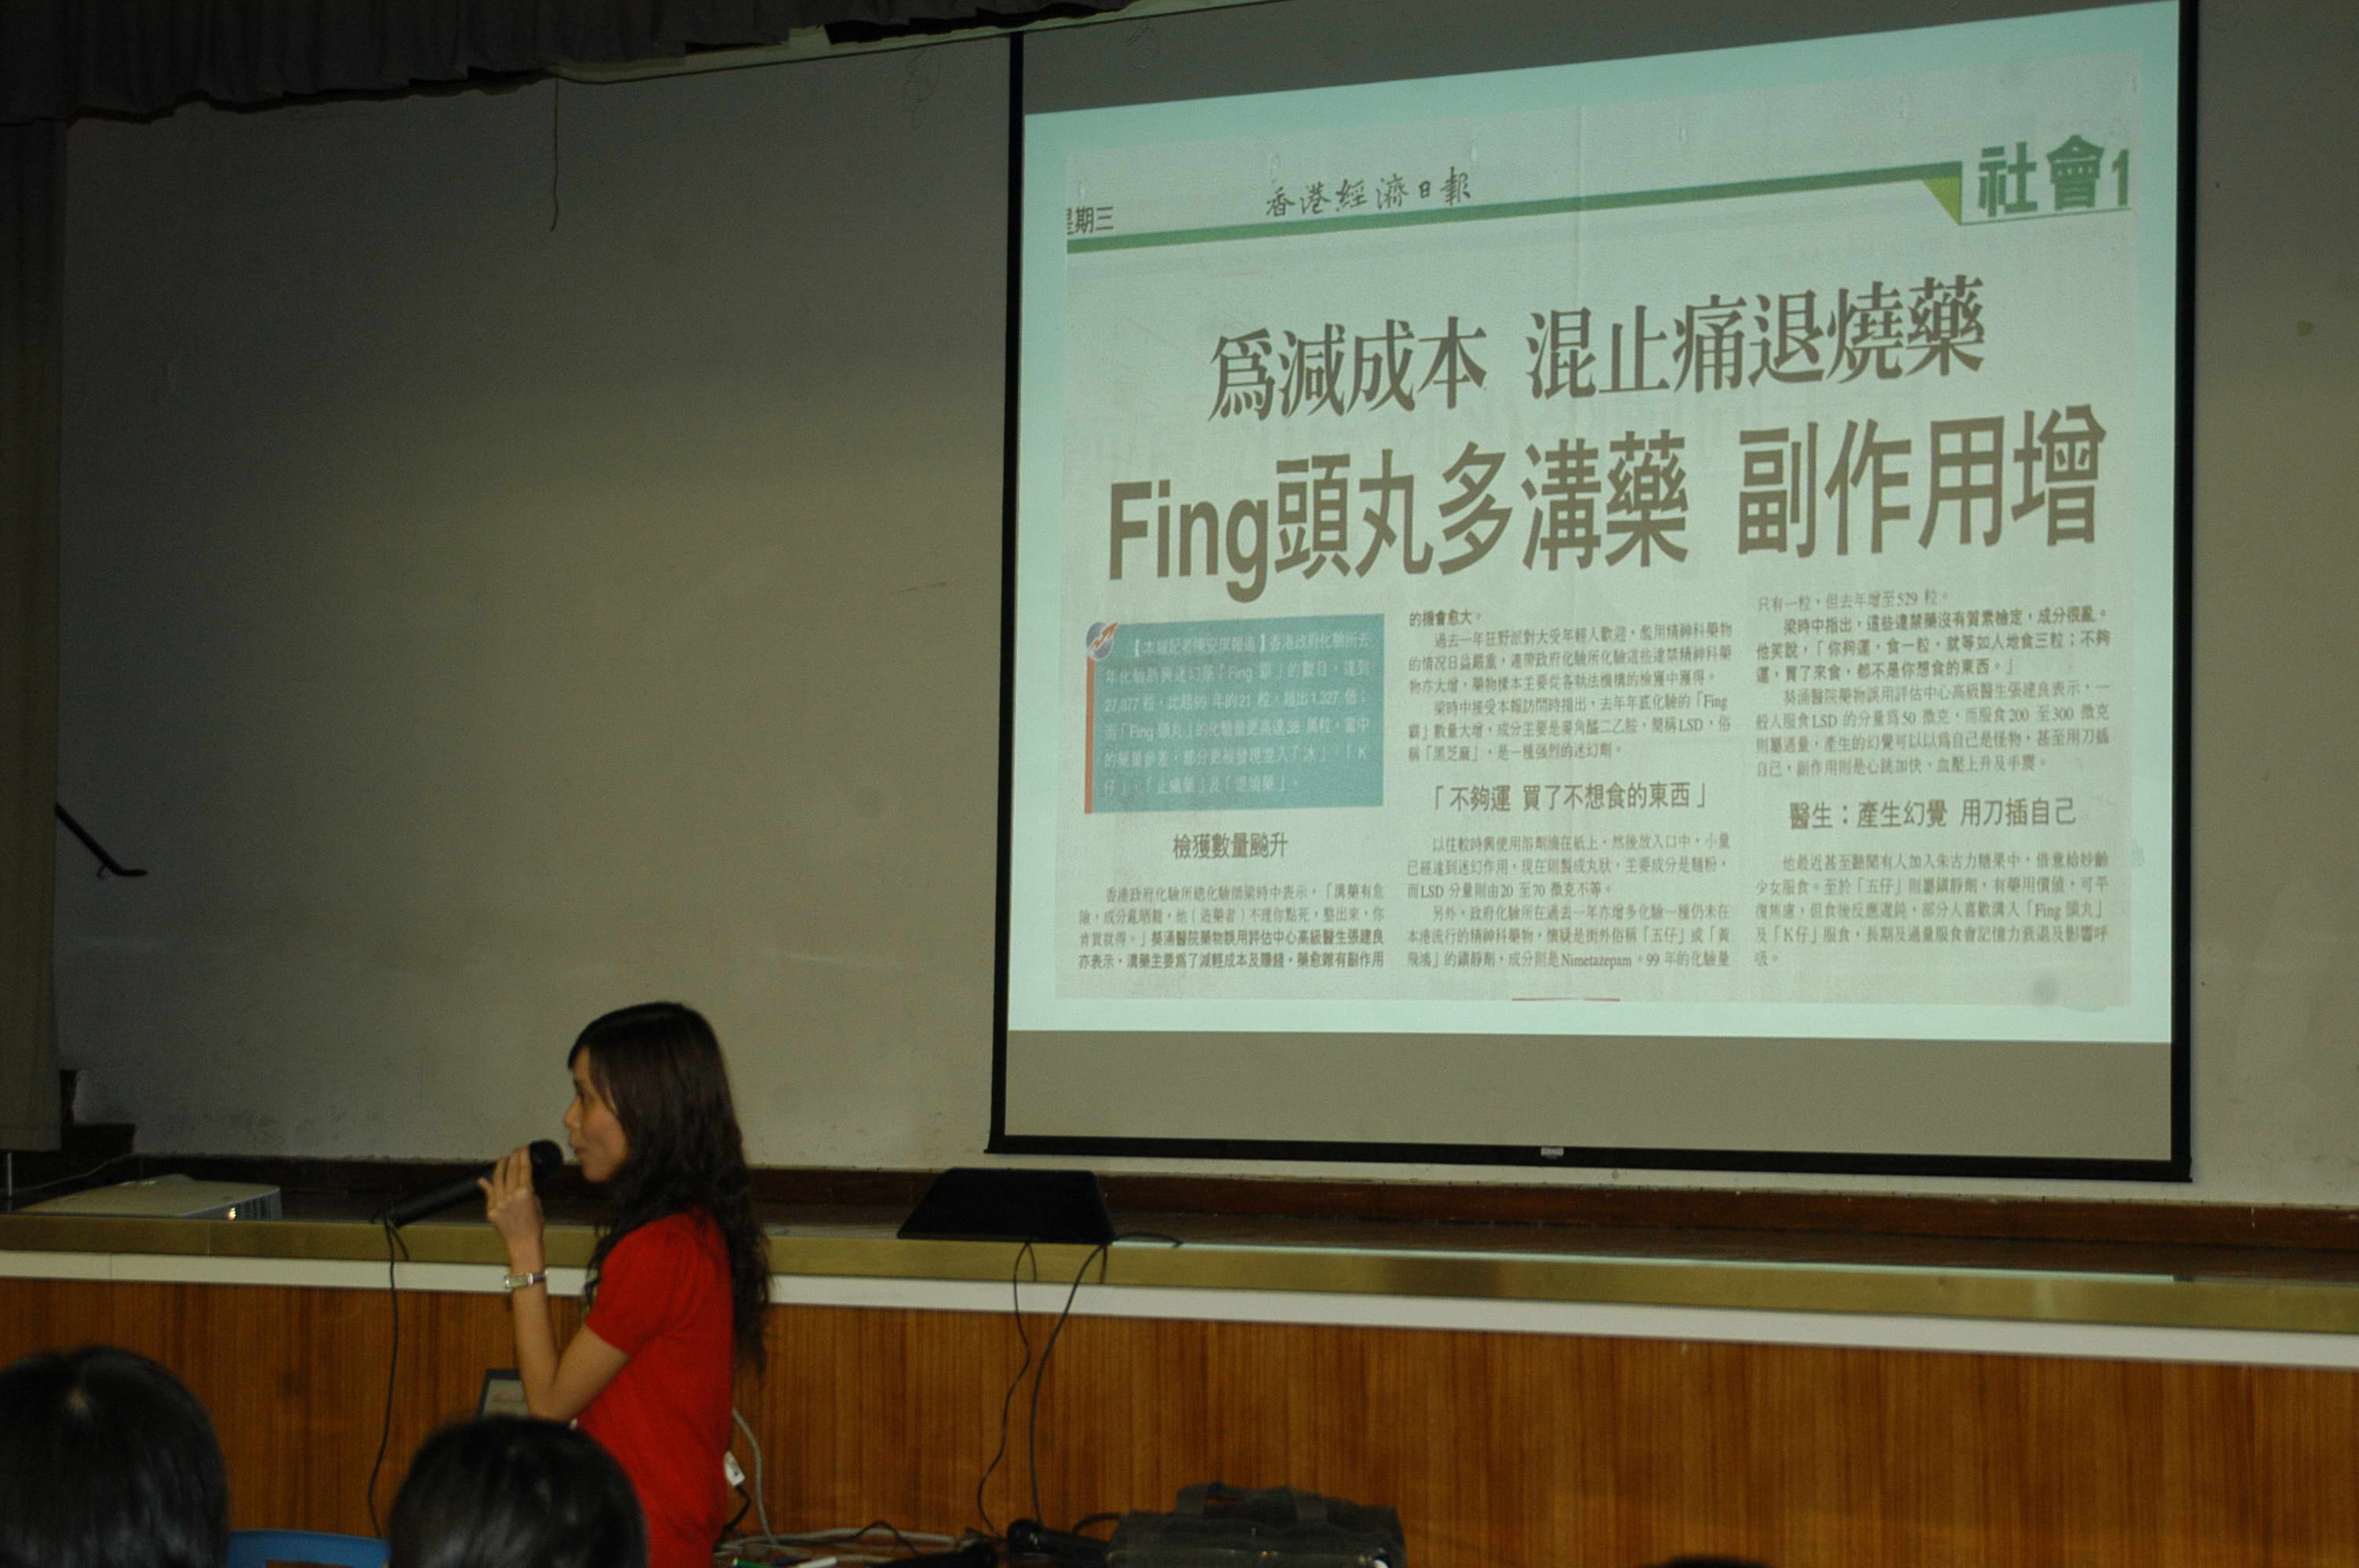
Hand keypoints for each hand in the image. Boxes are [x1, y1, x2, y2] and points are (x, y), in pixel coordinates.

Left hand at [479, 1144, 546, 1270]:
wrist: (522, 1242)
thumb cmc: (534, 1225)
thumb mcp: (536, 1204)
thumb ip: (527, 1190)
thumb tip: (520, 1182)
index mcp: (526, 1193)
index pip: (524, 1169)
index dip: (524, 1156)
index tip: (524, 1148)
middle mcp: (511, 1196)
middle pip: (511, 1170)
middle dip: (514, 1157)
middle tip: (516, 1149)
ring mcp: (499, 1203)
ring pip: (498, 1179)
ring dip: (500, 1166)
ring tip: (502, 1158)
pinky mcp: (491, 1210)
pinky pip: (489, 1194)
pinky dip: (487, 1185)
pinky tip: (484, 1179)